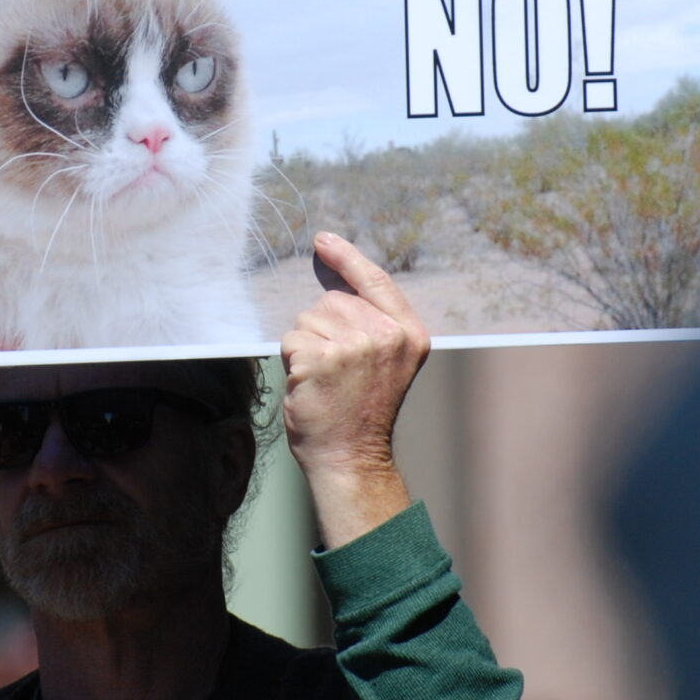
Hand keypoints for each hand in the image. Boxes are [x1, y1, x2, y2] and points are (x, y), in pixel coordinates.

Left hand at [281, 233, 425, 545]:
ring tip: (325, 381)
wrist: (352, 458)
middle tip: (336, 372)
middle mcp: (386, 335)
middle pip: (332, 301)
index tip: (324, 241)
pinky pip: (291, 341)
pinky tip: (311, 386)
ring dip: (306, 347)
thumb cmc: (362, 413)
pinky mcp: (322, 358)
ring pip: (308, 320)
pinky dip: (292, 363)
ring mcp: (355, 345)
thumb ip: (372, 323)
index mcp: (408, 333)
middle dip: (322, 329)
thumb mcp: (386, 362)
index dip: (347, 259)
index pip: (375, 281)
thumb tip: (333, 281)